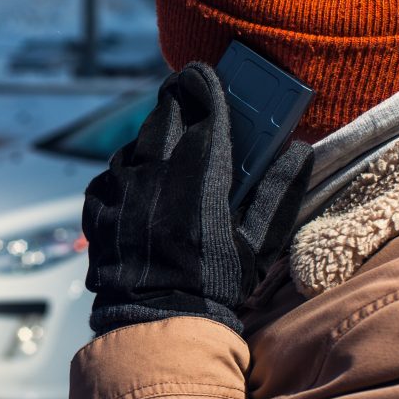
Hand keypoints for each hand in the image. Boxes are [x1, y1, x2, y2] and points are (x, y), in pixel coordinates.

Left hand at [82, 63, 312, 334]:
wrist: (155, 324)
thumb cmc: (214, 287)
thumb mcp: (257, 245)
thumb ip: (277, 193)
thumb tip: (301, 150)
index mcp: (198, 178)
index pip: (203, 109)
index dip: (206, 84)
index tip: (207, 74)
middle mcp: (154, 175)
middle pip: (163, 115)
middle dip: (177, 102)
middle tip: (189, 99)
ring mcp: (119, 190)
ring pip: (134, 144)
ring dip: (151, 141)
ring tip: (168, 152)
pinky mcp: (97, 207)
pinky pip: (110, 175)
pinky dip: (126, 173)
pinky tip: (141, 188)